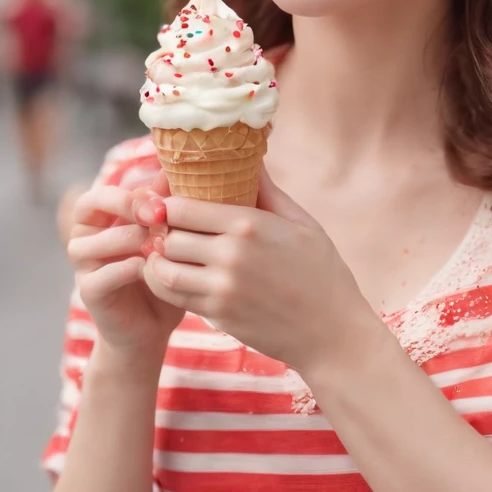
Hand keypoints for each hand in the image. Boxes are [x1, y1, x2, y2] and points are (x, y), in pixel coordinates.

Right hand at [67, 182, 183, 359]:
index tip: (164, 200)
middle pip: (88, 205)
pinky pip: (98, 276)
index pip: (103, 191)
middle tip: (156, 213)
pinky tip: (147, 268)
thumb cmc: (164, 274)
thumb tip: (171, 173)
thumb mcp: (170, 237)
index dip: (132, 191)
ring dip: (127, 238)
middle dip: (123, 204)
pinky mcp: (89, 293)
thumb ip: (166, 208)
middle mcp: (87, 238)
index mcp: (103, 219)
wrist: (153, 327)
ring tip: (159, 243)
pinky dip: (123, 269)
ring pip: (92, 241)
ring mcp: (84, 267)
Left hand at [139, 169, 379, 376]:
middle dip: (164, 231)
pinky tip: (174, 275)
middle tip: (167, 229)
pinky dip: (164, 284)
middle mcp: (231, 255)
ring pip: (163, 269)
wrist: (331, 332)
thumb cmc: (321, 272)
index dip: (170, 204)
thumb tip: (251, 158)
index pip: (182, 207)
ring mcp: (221, 288)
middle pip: (168, 236)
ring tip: (167, 253)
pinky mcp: (218, 315)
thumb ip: (268, 191)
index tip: (173, 204)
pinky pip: (173, 296)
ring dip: (159, 260)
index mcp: (249, 224)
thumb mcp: (301, 223)